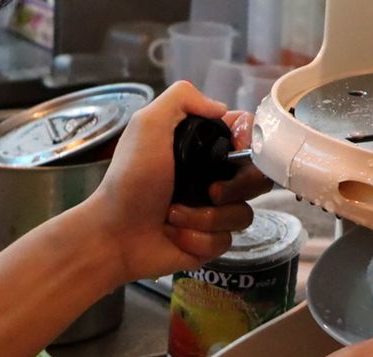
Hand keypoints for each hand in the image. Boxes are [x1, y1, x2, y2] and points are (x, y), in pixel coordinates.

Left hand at [80, 82, 272, 282]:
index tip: (238, 151)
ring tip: (174, 215)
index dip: (251, 144)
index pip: (248, 138)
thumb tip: (221, 106)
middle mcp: (212, 178)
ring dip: (206, 217)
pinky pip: (226, 240)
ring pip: (243, 214)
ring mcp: (213, 211)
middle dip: (233, 188)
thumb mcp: (147, 125)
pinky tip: (176, 235)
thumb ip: (181, 99)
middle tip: (208, 192)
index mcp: (201, 148)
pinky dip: (199, 238)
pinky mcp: (211, 241)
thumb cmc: (128, 181)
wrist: (115, 235)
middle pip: (256, 179)